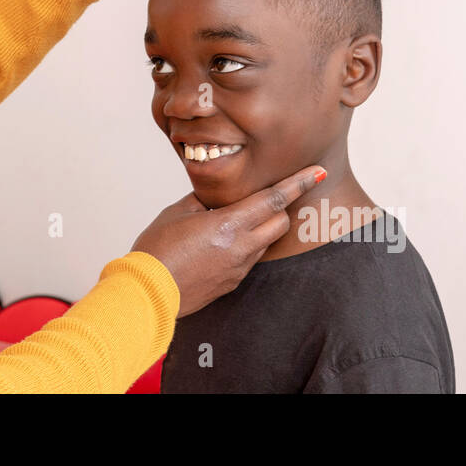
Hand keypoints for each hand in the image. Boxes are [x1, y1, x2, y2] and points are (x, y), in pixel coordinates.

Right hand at [130, 165, 325, 316]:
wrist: (146, 293)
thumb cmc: (156, 251)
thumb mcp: (176, 213)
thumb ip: (202, 200)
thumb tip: (214, 194)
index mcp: (228, 225)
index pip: (273, 200)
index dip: (298, 183)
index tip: (318, 172)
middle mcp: (240, 248)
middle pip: (280, 222)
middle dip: (281, 207)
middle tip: (270, 196)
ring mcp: (238, 269)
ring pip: (266, 241)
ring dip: (261, 227)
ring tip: (236, 220)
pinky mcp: (232, 283)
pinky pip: (250, 259)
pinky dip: (246, 245)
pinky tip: (222, 242)